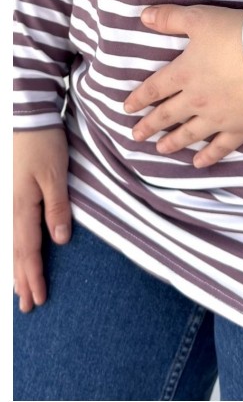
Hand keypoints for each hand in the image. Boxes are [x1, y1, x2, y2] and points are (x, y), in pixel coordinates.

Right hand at [13, 128, 70, 312]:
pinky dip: (12, 246)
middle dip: (21, 280)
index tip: (38, 300)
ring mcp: (5, 199)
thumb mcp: (54, 174)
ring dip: (14, 267)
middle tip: (26, 306)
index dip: (32, 277)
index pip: (27, 251)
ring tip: (18, 288)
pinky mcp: (8, 191)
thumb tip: (60, 241)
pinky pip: (8, 227)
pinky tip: (14, 252)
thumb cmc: (42, 142)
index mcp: (20, 207)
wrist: (24, 114)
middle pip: (14, 252)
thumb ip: (57, 208)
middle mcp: (8, 207)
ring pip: (8, 242)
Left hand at [124, 4, 242, 166]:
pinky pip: (221, 147)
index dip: (140, 98)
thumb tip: (144, 16)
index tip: (127, 108)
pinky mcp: (240, 128)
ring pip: (190, 134)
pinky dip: (208, 156)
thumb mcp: (201, 19)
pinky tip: (198, 163)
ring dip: (173, 142)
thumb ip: (171, 18)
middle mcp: (196, 100)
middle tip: (136, 135)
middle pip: (168, 115)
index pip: (155, 88)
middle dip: (150, 125)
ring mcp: (218, 118)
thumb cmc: (237, 36)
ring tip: (160, 150)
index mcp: (185, 74)